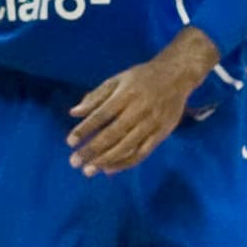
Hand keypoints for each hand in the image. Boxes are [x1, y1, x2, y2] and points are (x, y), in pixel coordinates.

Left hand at [68, 30, 209, 173]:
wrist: (176, 76)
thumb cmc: (141, 78)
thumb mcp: (117, 80)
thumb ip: (96, 97)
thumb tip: (73, 113)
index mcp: (125, 94)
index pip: (101, 115)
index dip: (85, 129)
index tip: (70, 142)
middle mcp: (138, 110)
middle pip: (112, 134)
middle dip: (91, 150)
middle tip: (74, 162)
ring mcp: (151, 124)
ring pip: (126, 147)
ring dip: (106, 160)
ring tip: (89, 170)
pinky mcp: (161, 134)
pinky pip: (142, 153)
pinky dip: (125, 163)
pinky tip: (109, 170)